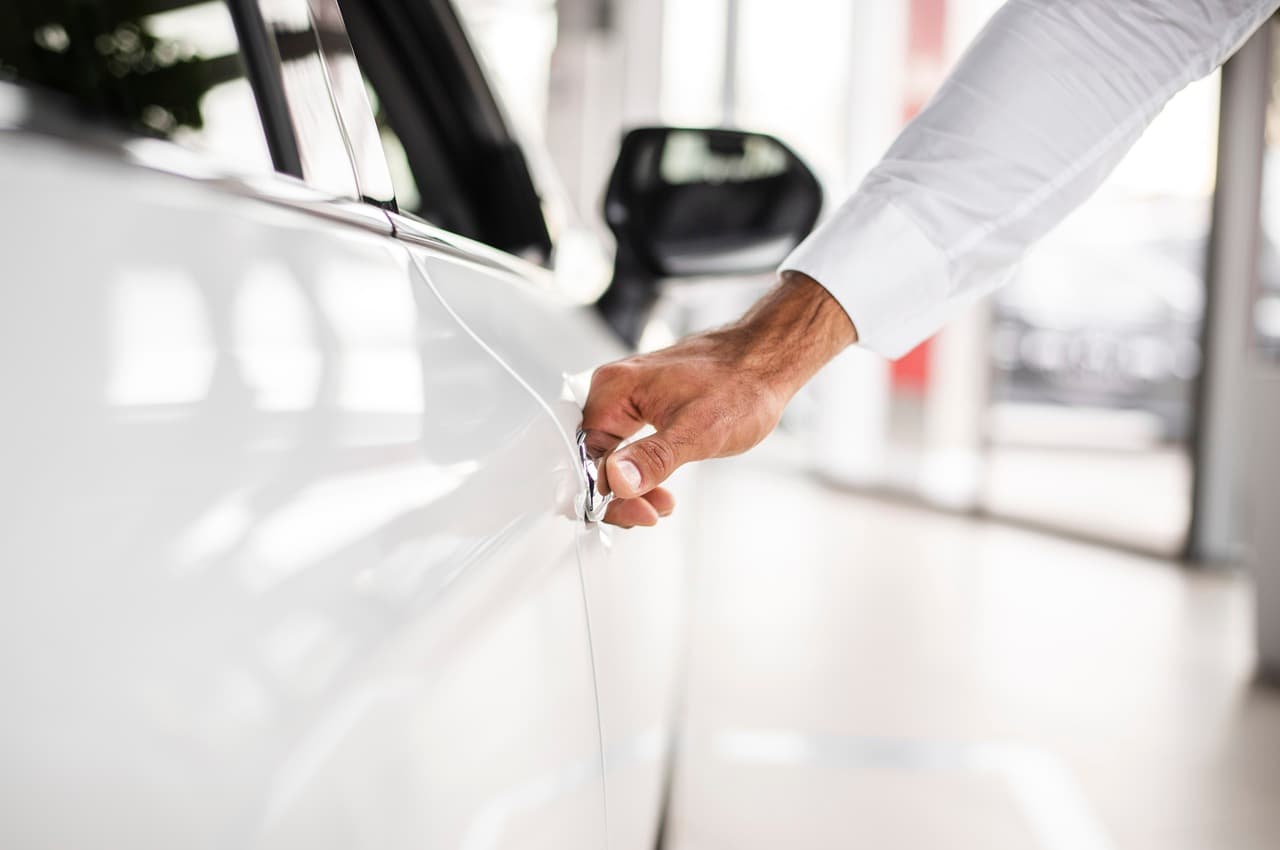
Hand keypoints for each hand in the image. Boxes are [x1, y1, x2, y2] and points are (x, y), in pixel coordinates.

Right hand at [583, 271, 856, 526]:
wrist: (768, 358)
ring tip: (664, 503)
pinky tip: (662, 488)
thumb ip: (654, 457)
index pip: (587, 456)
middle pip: (594, 458)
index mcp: (614, 389)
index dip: (606, 494)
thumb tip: (617, 481)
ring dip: (632, 487)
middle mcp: (613, 391)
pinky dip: (641, 472)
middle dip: (619, 495)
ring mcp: (628, 397)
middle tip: (652, 514)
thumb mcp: (699, 431)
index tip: (638, 513)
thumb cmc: (741, 385)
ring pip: (611, 456)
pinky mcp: (644, 405)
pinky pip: (628, 446)